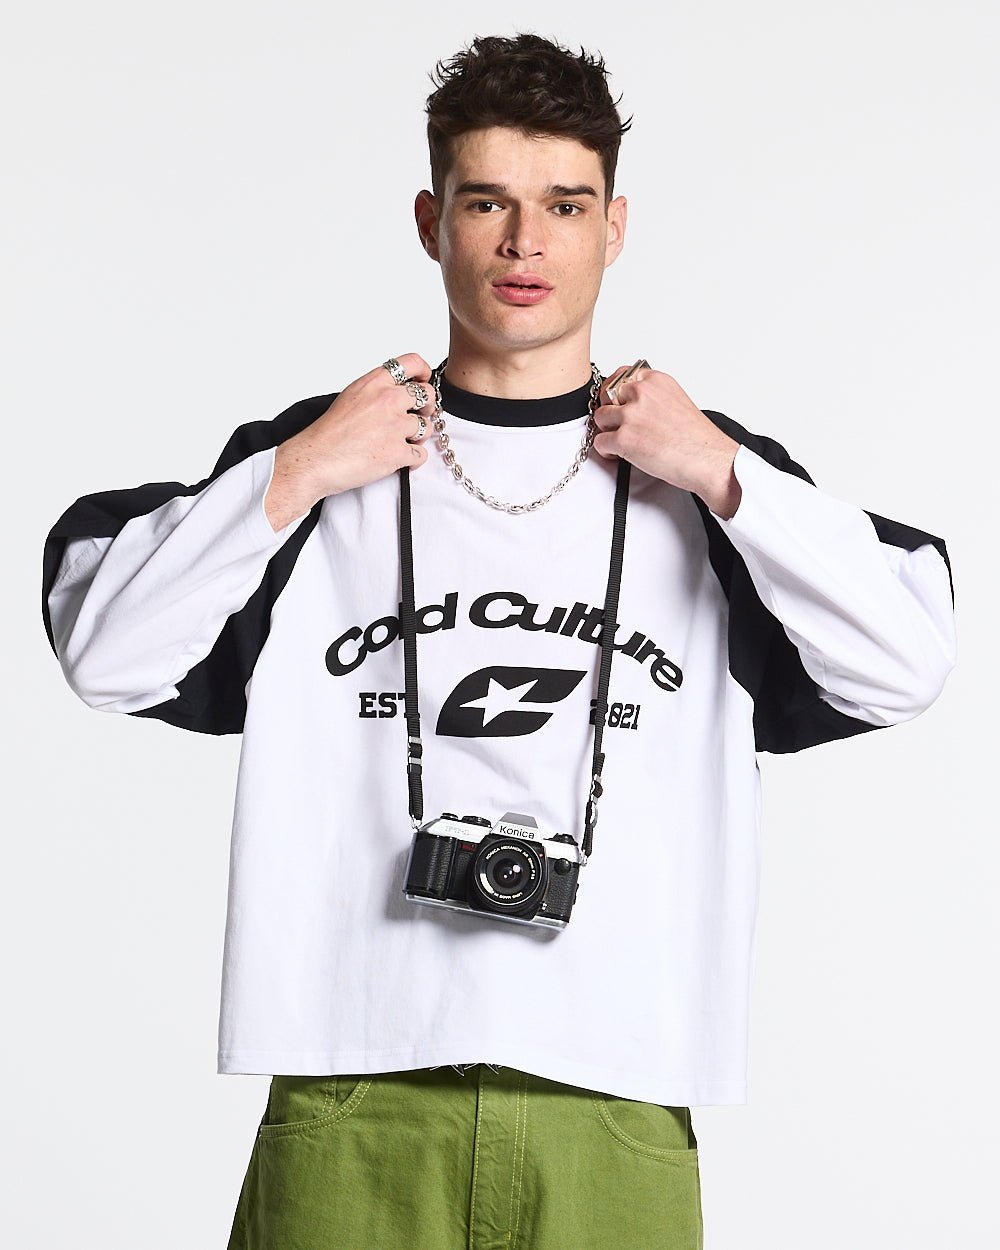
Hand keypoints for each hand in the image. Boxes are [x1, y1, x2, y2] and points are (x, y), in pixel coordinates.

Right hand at [278, 353, 437, 502]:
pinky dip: (414, 459)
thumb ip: (375, 391)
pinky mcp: (397, 452)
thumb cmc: (327, 434)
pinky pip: (421, 454)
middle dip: (426, 407)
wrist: (315, 460)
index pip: (412, 362)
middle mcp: (387, 400)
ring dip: (418, 436)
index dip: (423, 372)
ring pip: (427, 426)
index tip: (423, 380)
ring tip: (401, 442)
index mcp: (374, 383)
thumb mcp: (350, 396)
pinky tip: (401, 459)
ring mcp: (394, 426)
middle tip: (417, 417)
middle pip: (427, 395)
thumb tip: (396, 393)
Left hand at [592, 365, 741, 518]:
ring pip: (600, 418)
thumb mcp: (676, 401)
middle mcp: (642, 393)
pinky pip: (600, 442)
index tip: (617, 404)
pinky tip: (620, 455)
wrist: (709, 460)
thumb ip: (653, 397)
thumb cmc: (697, 438)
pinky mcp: (624, 439)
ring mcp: (632, 415)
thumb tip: (632, 403)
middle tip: (618, 425)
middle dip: (610, 411)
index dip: (615, 393)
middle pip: (606, 395)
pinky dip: (607, 452)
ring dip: (607, 431)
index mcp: (656, 381)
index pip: (620, 375)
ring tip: (622, 442)